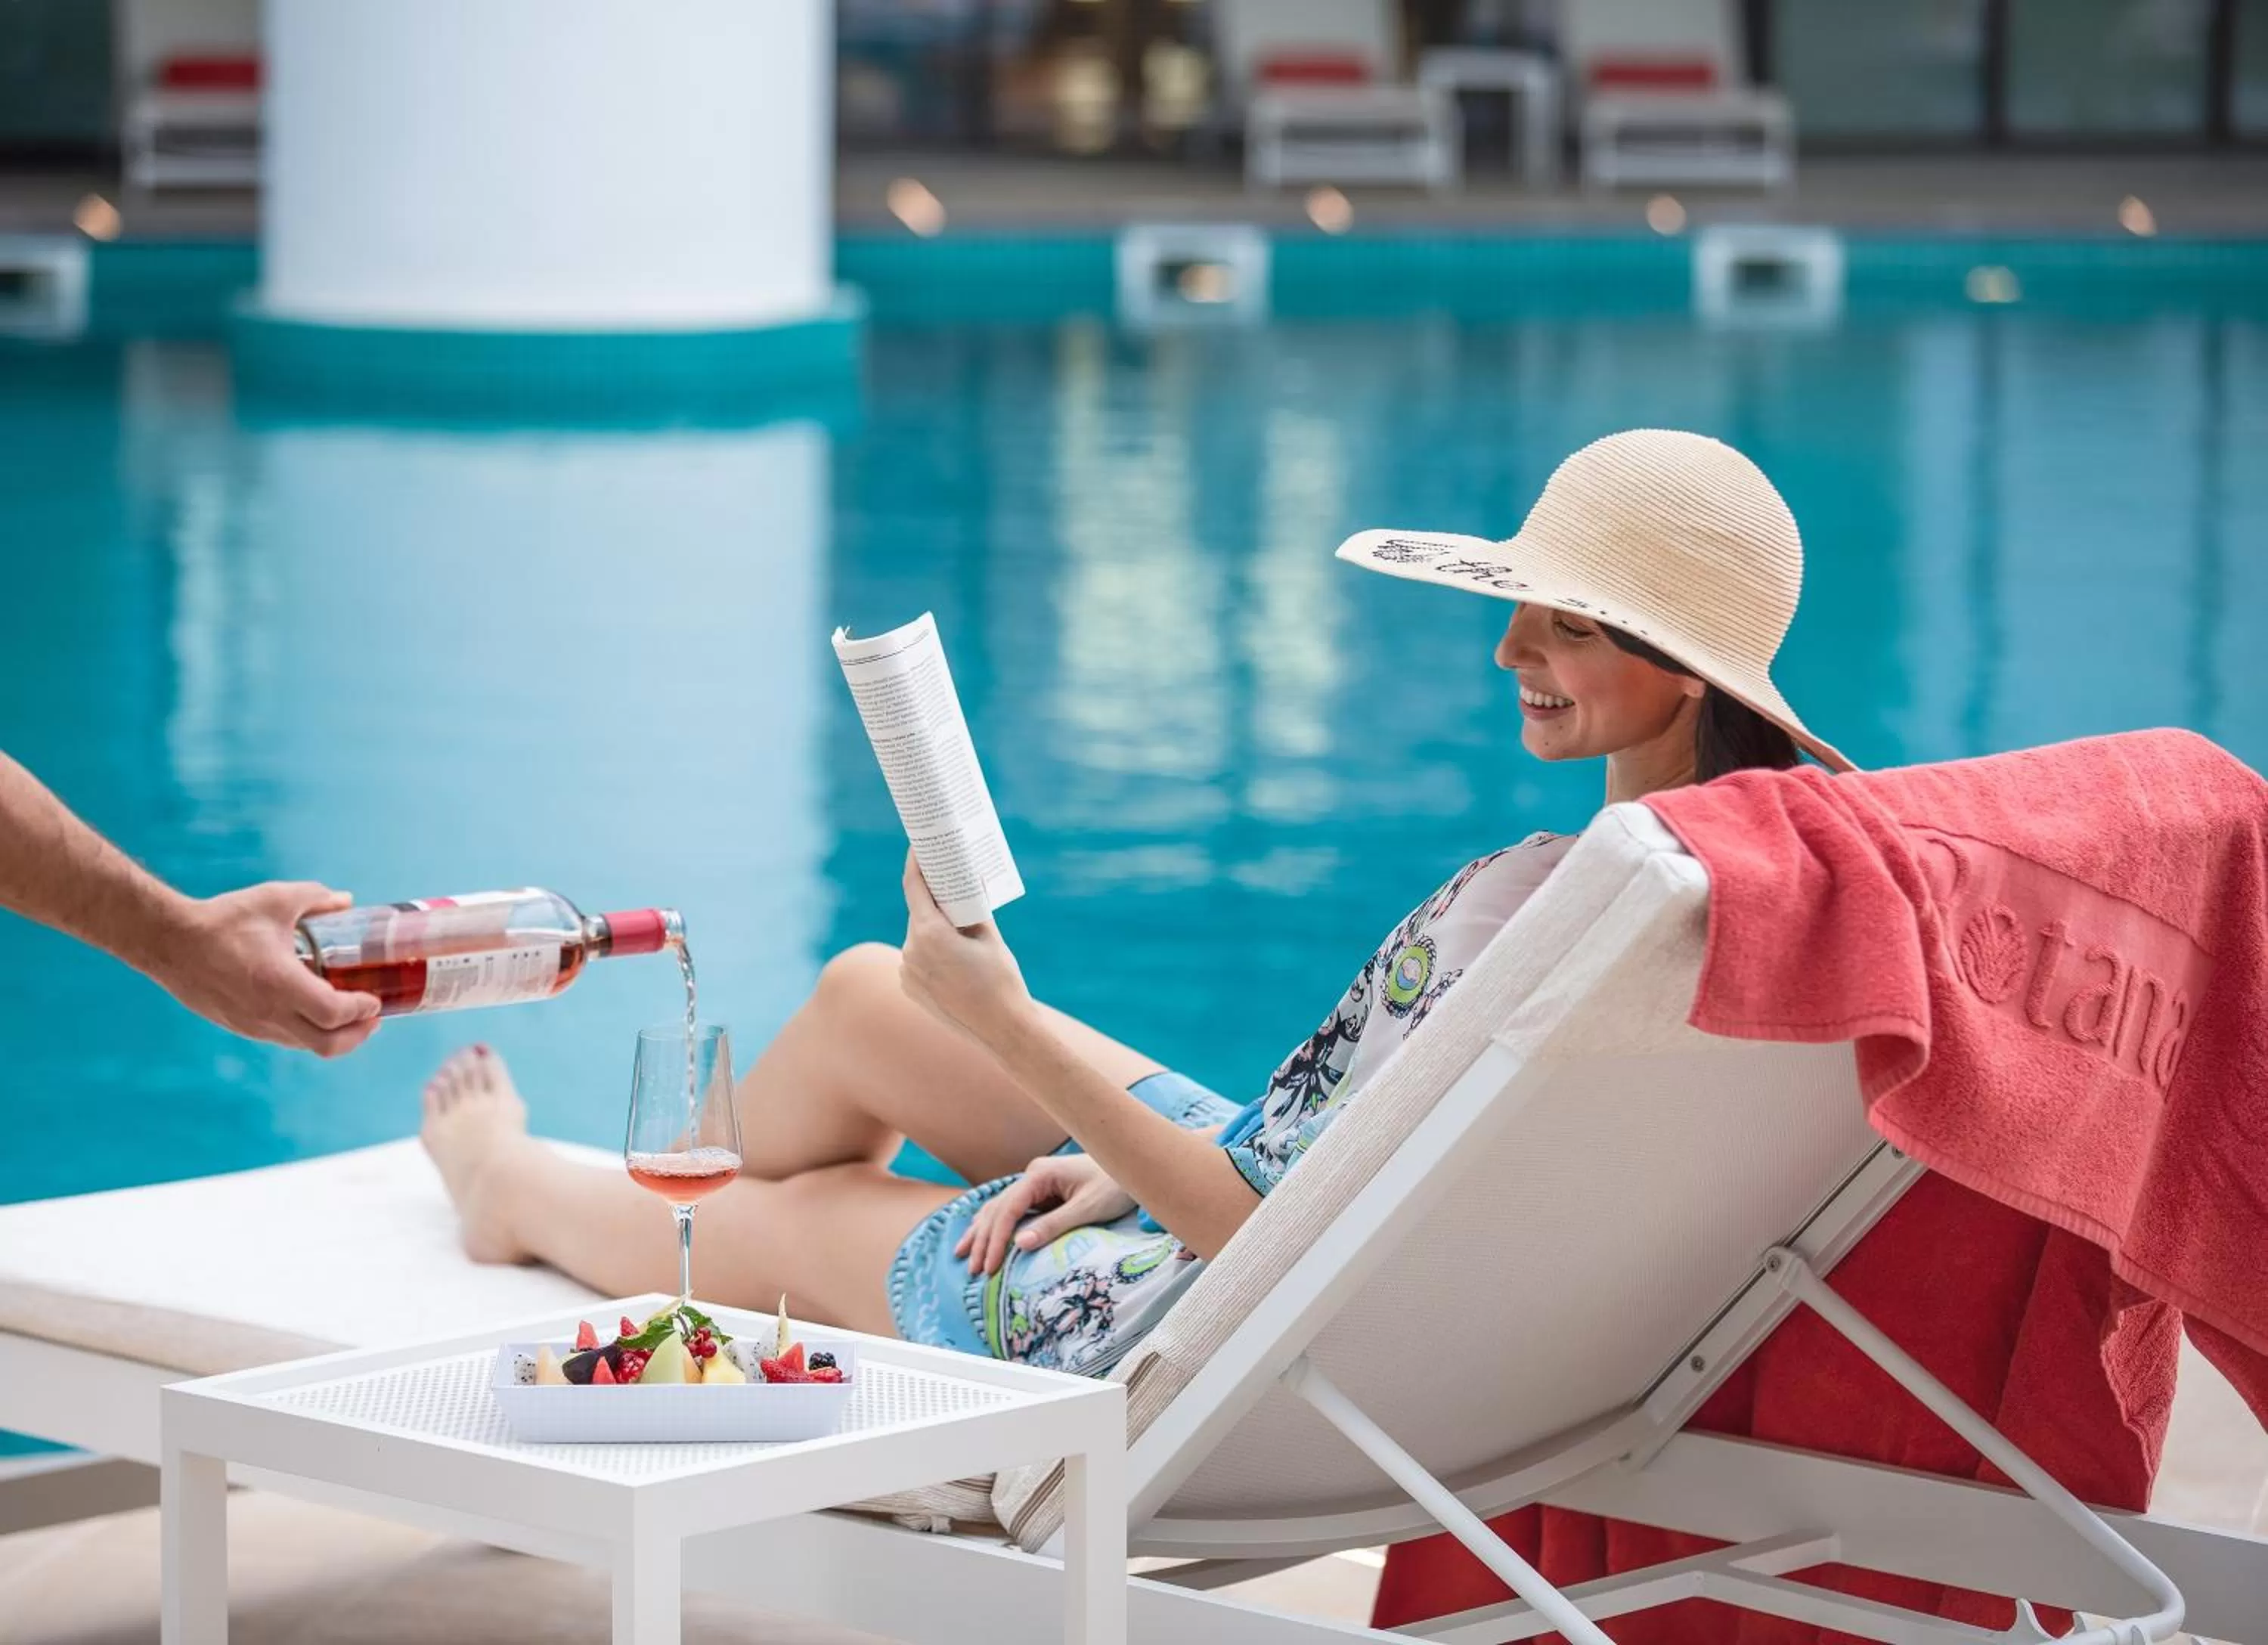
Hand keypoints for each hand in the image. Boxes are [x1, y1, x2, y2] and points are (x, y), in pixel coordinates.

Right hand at [149, 883, 381, 1057]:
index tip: (375, 998)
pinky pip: (283, 1039)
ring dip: (334, 1036)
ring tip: (351, 1018)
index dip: (362, 1010)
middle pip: (326, 1044)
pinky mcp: (239, 1026)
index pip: (334, 1013)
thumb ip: (316, 899)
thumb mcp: (275, 900)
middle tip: (374, 1017)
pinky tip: (314, 1013)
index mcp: (280, 984)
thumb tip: (347, 900)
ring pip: (304, 1045)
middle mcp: (268, 1012)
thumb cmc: (223, 919)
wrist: (168, 941)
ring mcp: (252, 1024)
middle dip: (358, 1034)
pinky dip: (308, 1032)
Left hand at [898, 850, 1030, 1045]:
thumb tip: (967, 885)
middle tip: (951, 887)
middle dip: (933, 900)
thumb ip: (971, 909)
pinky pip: (917, 959)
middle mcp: (910, 951)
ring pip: (918, 937)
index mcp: (929, 933)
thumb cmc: (1000, 978)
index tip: (917, 846)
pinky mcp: (910, 988)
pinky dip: (930, 952)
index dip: (915, 863)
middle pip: (918, 913)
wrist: (1001, 1028)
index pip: (914, 887)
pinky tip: (951, 957)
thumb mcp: (989, 936)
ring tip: (959, 930)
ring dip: (933, 928)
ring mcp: (907, 971)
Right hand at [955, 1153, 1136, 1275]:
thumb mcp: (1087, 1209)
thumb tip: (1019, 1245)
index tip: (989, 1266)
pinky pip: (1012, 1207)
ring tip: (963, 1255)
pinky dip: (995, 1223)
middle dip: (984, 1240)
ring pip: (1000, 1207)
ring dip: (982, 1232)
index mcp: (1040, 1174)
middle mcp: (1033, 1174)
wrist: (1132, 1165)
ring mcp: (1036, 1180)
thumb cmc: (1115, 1186)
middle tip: (973, 1270)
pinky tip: (980, 1234)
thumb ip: (1054, 1225)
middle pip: (998, 1208)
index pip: (1008, 1209)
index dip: (996, 1240)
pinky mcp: (1042, 1189)